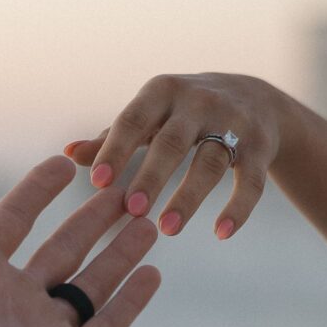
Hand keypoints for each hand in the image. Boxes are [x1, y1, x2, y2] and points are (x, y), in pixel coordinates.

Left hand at [0, 156, 160, 326]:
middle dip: (94, 219)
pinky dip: (131, 301)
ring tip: (149, 223)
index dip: (38, 190)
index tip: (66, 161)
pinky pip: (106, 326)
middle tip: (125, 190)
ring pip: (92, 283)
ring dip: (120, 253)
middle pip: (64, 248)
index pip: (15, 219)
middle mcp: (14, 298)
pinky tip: (152, 274)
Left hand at [65, 73, 283, 239]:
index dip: (116, 150)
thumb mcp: (149, 117)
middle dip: (151, 177)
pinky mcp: (261, 147)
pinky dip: (238, 208)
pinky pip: (251, 181)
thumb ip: (111, 137)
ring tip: (167, 229)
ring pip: (210, 163)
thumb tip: (65, 153)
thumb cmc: (182, 114)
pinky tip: (221, 233)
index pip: (133, 120)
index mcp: (162, 92)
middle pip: (172, 142)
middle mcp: (199, 102)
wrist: (255, 98)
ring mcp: (234, 123)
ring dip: (189, 197)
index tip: (98, 183)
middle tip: (131, 212)